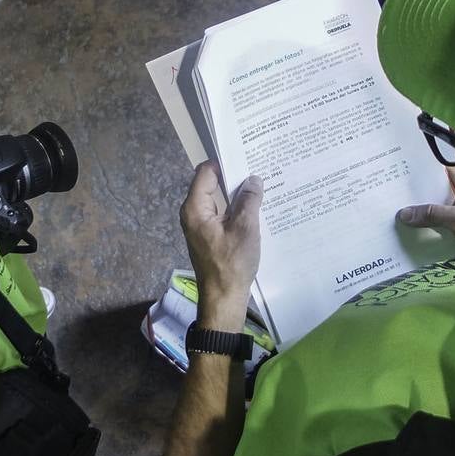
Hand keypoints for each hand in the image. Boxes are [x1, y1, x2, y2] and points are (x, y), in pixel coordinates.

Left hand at [180, 162, 262, 328]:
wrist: (223, 299)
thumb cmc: (231, 263)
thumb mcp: (245, 228)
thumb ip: (249, 200)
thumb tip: (253, 179)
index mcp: (195, 208)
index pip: (206, 172)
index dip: (224, 162)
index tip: (246, 156)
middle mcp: (193, 214)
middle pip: (211, 184)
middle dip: (234, 177)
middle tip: (258, 168)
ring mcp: (201, 226)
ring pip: (219, 200)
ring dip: (237, 195)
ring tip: (261, 185)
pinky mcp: (210, 237)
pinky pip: (222, 214)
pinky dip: (236, 209)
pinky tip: (255, 208)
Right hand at [397, 165, 454, 247]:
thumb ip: (434, 214)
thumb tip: (404, 214)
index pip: (436, 168)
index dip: (416, 168)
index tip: (394, 170)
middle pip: (431, 185)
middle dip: (412, 189)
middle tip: (386, 190)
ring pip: (432, 201)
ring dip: (416, 206)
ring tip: (389, 205)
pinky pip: (436, 215)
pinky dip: (423, 219)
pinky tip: (405, 223)